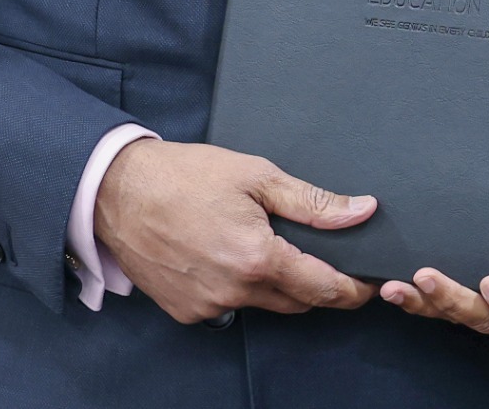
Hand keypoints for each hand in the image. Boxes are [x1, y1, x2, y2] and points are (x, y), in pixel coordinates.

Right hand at [93, 139, 377, 322]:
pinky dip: (240, 288)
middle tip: (325, 256)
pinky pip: (230, 306)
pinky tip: (230, 255)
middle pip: (297, 301)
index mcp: (257, 259)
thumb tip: (363, 212)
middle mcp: (233, 292)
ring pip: (264, 305)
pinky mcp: (185, 312)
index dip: (353, 290)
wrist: (118, 192)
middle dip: (317, 284)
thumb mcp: (257, 176)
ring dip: (277, 285)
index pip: (322, 289)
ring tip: (268, 245)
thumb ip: (313, 202)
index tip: (370, 285)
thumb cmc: (187, 176)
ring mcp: (207, 306)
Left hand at [376, 191, 488, 339]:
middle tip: (426, 277)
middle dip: (453, 299)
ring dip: (424, 302)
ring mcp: (484, 306)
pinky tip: (389, 284)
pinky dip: (413, 298)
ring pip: (454, 315)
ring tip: (395, 286)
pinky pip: (435, 308)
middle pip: (484, 317)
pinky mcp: (459, 298)